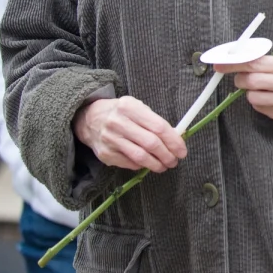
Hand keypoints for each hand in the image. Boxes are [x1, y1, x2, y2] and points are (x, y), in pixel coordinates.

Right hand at [73, 96, 187, 172]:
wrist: (89, 119)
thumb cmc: (121, 113)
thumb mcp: (137, 107)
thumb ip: (155, 121)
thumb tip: (177, 137)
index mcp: (130, 107)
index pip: (158, 127)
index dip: (173, 141)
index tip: (182, 150)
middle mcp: (118, 122)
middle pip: (150, 143)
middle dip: (167, 155)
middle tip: (175, 161)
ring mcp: (110, 139)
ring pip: (140, 157)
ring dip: (157, 164)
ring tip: (165, 166)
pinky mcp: (105, 154)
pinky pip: (129, 163)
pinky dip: (142, 165)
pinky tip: (147, 164)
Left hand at [217, 55, 272, 125]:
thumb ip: (270, 63)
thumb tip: (242, 62)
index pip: (255, 63)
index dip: (234, 63)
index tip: (221, 64)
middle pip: (250, 82)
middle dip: (240, 79)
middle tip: (241, 77)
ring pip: (253, 98)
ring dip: (251, 92)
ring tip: (262, 88)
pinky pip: (262, 110)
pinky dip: (261, 103)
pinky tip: (271, 98)